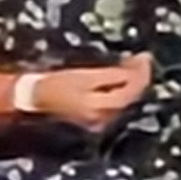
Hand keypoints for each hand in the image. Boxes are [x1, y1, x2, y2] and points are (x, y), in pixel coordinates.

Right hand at [34, 55, 153, 131]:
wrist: (35, 97)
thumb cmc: (57, 84)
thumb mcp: (87, 76)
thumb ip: (114, 75)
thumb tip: (137, 68)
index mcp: (101, 108)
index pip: (131, 92)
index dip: (141, 74)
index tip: (145, 57)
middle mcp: (104, 120)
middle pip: (130, 98)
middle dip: (138, 77)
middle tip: (141, 58)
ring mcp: (100, 122)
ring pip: (124, 101)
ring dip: (131, 83)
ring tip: (132, 65)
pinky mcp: (96, 120)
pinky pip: (115, 104)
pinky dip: (121, 90)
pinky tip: (121, 79)